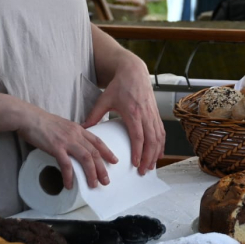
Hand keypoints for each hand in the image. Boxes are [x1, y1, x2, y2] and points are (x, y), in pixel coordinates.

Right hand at [17, 107, 117, 189]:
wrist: (29, 118)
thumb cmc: (43, 122)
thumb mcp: (64, 126)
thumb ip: (72, 135)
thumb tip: (76, 145)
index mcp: (79, 129)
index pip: (98, 141)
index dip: (107, 151)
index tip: (114, 160)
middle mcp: (76, 134)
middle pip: (94, 152)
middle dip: (102, 168)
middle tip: (106, 180)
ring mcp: (67, 141)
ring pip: (85, 158)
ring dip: (91, 173)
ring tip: (93, 184)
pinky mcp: (56, 147)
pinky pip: (66, 164)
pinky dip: (69, 176)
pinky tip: (70, 184)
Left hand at [83, 58, 164, 175]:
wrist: (134, 71)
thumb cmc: (119, 85)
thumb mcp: (104, 100)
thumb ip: (94, 115)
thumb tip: (83, 129)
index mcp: (132, 112)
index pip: (138, 136)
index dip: (139, 151)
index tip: (136, 164)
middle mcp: (145, 114)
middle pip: (152, 140)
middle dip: (149, 157)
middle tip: (144, 171)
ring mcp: (152, 113)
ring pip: (159, 137)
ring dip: (156, 152)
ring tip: (152, 166)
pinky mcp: (156, 113)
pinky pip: (161, 131)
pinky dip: (162, 143)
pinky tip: (159, 153)